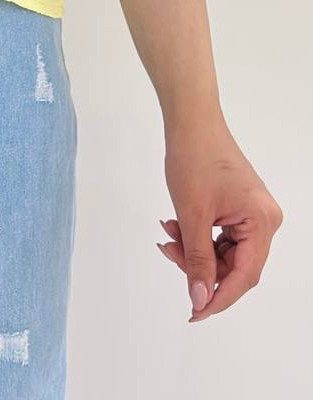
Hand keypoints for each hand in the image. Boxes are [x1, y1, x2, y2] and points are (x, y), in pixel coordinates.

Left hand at [158, 114, 282, 321]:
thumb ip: (196, 260)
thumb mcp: (192, 214)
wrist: (190, 120)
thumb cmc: (194, 158)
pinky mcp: (239, 206)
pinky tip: (175, 224)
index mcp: (261, 222)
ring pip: (224, 251)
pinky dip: (197, 235)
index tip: (194, 312)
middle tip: (169, 252)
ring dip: (194, 249)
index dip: (218, 298)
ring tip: (169, 232)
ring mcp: (252, 212)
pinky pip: (220, 234)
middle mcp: (264, 220)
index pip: (244, 275)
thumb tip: (200, 298)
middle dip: (199, 266)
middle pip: (235, 265)